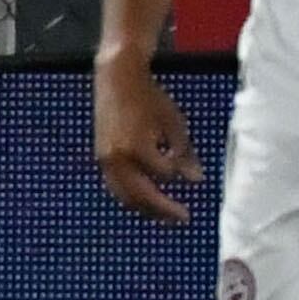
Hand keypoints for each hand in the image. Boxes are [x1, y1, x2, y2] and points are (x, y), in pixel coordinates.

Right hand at [93, 52, 202, 223]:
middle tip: (184, 218)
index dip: (181, 175)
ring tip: (167, 217)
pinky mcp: (101, 159)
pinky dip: (132, 197)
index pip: (164, 173)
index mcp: (137, 147)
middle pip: (141, 195)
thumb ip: (183, 153)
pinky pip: (117, 186)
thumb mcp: (173, 122)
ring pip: (126, 195)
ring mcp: (106, 161)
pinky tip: (148, 201)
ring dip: (146, 209)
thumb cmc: (149, 99)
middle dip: (163, 209)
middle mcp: (117, 159)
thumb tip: (196, 179)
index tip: (197, 181)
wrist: (117, 81)